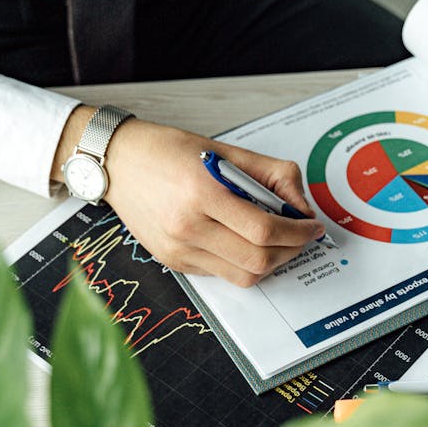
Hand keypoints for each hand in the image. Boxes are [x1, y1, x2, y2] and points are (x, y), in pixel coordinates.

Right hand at [54, 108, 325, 285]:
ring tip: (275, 240)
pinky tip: (242, 241)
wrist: (117, 163)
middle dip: (290, 250)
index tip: (311, 226)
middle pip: (258, 260)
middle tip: (300, 235)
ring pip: (242, 276)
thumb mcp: (226, 151)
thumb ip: (271, 175)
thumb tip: (300, 205)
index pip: (265, 229)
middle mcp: (188, 227)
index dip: (298, 232)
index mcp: (202, 193)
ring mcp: (179, 250)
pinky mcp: (173, 262)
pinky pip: (221, 274)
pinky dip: (241, 262)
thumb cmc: (166, 152)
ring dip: (269, 262)